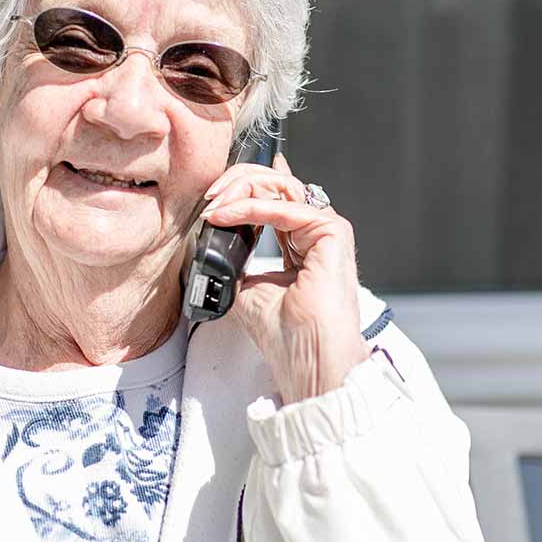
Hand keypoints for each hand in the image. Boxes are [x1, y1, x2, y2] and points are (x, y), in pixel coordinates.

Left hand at [200, 151, 371, 405]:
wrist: (307, 359)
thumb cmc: (284, 334)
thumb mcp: (244, 287)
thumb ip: (234, 257)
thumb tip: (209, 235)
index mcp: (297, 242)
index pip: (269, 197)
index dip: (238, 188)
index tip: (209, 200)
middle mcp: (313, 231)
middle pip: (275, 183)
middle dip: (236, 182)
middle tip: (209, 197)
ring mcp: (325, 229)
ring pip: (281, 186)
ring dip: (240, 189)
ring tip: (214, 205)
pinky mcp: (332, 232)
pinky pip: (284, 206)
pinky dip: (249, 207)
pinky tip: (225, 215)